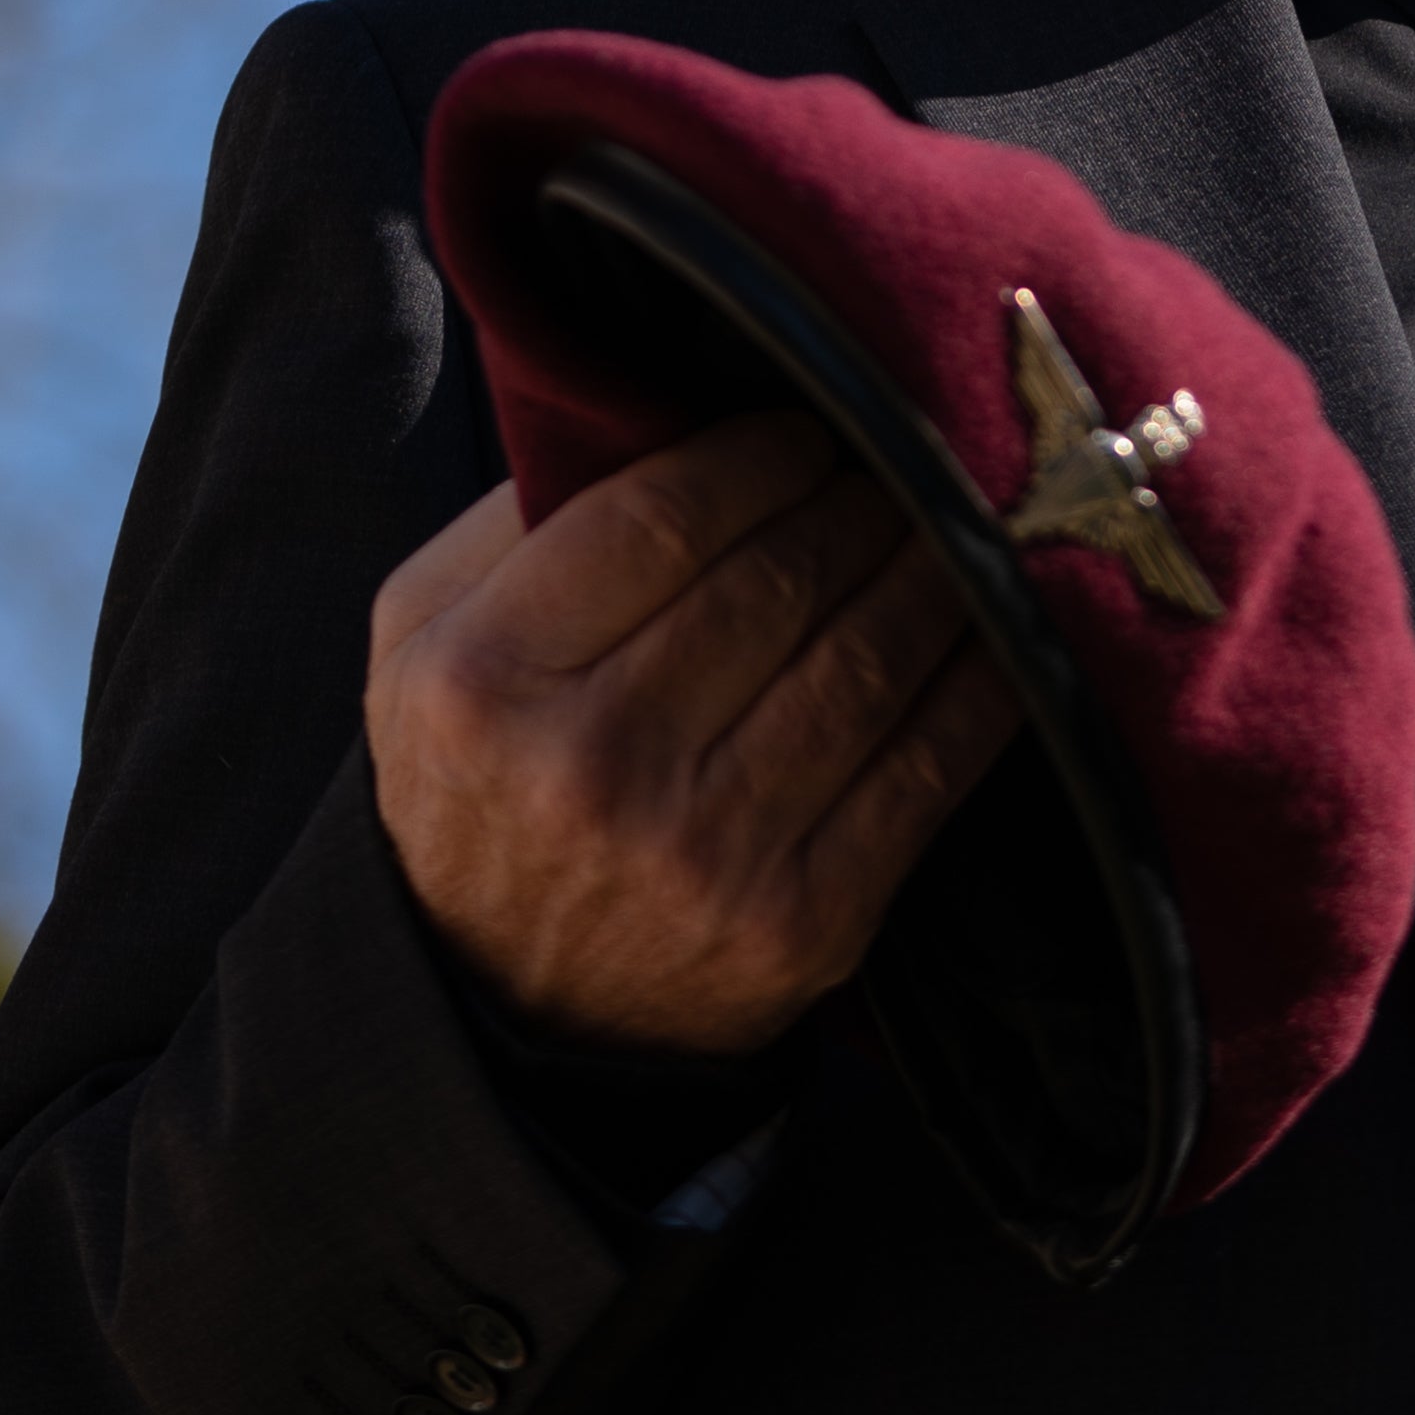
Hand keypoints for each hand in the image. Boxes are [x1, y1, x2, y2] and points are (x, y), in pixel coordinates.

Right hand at [368, 412, 1023, 1055]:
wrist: (509, 1011)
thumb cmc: (475, 785)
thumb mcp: (417, 646)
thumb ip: (512, 520)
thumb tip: (649, 403)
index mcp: (486, 680)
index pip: (660, 517)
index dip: (758, 455)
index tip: (802, 432)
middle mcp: (594, 763)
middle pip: (781, 578)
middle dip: (857, 501)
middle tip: (888, 465)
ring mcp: (709, 849)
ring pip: (869, 656)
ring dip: (932, 568)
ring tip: (947, 525)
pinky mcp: (808, 916)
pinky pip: (930, 764)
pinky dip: (982, 680)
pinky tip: (998, 626)